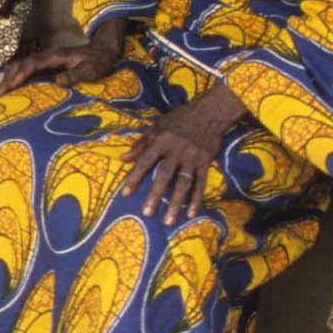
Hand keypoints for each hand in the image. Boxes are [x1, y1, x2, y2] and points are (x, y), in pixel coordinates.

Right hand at [0, 18, 125, 94]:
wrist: (104, 49)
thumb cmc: (98, 61)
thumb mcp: (91, 70)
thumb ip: (76, 75)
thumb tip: (58, 81)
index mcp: (56, 57)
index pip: (33, 64)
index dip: (20, 74)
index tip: (9, 86)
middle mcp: (48, 57)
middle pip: (22, 64)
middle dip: (8, 77)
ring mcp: (47, 61)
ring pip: (23, 66)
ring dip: (9, 77)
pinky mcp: (48, 66)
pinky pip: (28, 70)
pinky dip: (16, 77)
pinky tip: (11, 88)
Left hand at [120, 82, 244, 225]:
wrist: (208, 111)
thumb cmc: (179, 118)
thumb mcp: (158, 126)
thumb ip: (141, 143)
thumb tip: (123, 159)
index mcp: (162, 139)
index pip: (145, 160)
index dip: (135, 177)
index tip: (125, 193)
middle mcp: (176, 149)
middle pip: (164, 175)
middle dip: (155, 195)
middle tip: (146, 213)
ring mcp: (192, 156)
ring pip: (183, 183)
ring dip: (175, 203)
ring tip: (168, 221)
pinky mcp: (205, 162)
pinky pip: (200, 183)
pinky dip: (196, 199)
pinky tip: (190, 214)